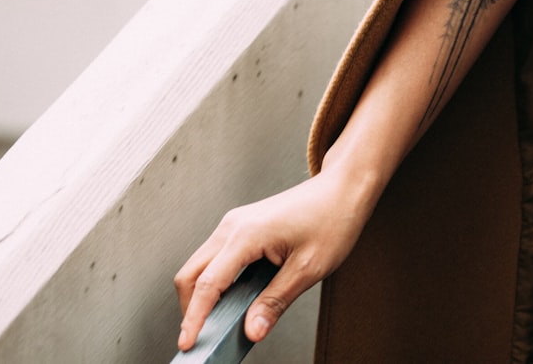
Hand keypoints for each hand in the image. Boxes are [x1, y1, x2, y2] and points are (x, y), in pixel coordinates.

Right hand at [173, 156, 379, 350]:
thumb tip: (252, 330)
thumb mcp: (308, 269)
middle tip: (202, 337)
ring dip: (203, 294)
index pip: (207, 284)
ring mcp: (236, 223)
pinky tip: (233, 299)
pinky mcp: (243, 226)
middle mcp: (234, 225)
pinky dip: (217, 281)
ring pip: (201, 265)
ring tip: (219, 322)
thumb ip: (275, 302)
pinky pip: (217, 257)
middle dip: (191, 307)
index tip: (188, 343)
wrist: (343, 189)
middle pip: (191, 274)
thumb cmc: (333, 218)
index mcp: (246, 234)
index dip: (194, 318)